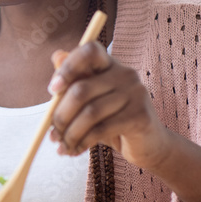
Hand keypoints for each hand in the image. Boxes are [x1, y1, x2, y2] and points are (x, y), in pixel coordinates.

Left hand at [47, 42, 170, 170]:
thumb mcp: (90, 102)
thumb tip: (56, 56)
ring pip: (90, 113)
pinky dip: (83, 142)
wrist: (149, 146)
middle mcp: (125, 74)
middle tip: (51, 135)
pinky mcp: (140, 115)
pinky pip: (102, 129)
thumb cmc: (113, 122)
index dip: (68, 67)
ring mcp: (136, 93)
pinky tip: (76, 150)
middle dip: (60, 116)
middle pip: (81, 89)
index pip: (90, 51)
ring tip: (62, 147)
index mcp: (111, 65)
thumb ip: (74, 83)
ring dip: (70, 134)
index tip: (53, 89)